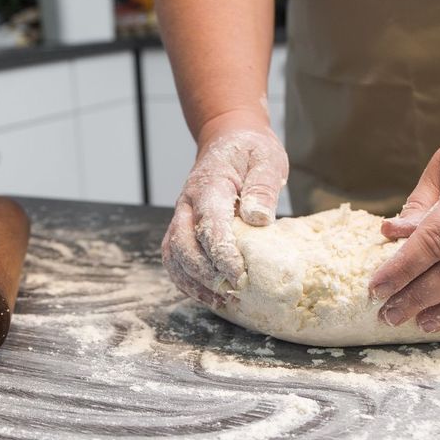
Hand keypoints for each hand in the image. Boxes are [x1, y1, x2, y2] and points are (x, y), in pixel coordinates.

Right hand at [162, 111, 288, 306]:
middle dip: (205, 273)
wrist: (228, 138)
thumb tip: (258, 218)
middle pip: (183, 245)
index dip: (222, 254)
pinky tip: (210, 295)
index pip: (209, 225)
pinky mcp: (183, 228)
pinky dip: (187, 281)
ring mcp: (181, 217)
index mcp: (209, 185)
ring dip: (193, 282)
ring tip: (221, 301)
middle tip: (233, 291)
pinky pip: (175, 259)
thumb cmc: (250, 151)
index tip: (239, 275)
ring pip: (173, 256)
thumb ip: (263, 186)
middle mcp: (187, 204)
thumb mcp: (267, 159)